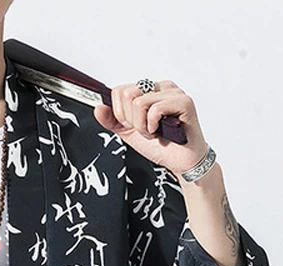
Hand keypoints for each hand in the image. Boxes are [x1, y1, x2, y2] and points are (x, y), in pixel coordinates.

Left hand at [93, 81, 208, 178]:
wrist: (180, 161)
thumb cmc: (160, 145)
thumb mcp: (129, 133)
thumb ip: (113, 121)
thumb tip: (98, 108)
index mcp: (148, 90)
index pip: (119, 90)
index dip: (120, 113)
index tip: (133, 125)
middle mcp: (161, 87)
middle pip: (127, 94)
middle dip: (130, 120)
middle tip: (144, 129)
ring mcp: (173, 92)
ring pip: (139, 102)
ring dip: (142, 126)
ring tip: (154, 132)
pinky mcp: (184, 101)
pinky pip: (154, 109)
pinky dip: (153, 126)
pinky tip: (162, 131)